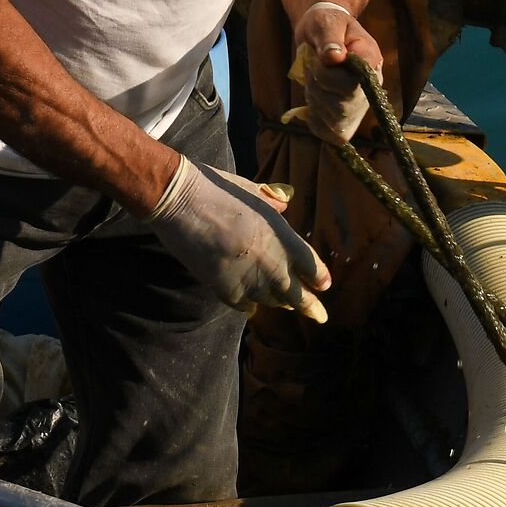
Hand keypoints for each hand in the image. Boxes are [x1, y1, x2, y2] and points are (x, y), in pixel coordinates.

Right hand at [145, 155, 330, 322]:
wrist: (182, 204)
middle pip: (299, 295)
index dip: (319, 278)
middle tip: (319, 317)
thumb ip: (271, 202)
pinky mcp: (227, 290)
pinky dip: (248, 304)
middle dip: (310, 307)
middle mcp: (274, 264)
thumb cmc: (217, 190)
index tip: (323, 286)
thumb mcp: (252, 191)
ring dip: (277, 301)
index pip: (312, 267)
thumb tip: (282, 203)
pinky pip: (245, 306)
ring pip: (272, 301)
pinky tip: (250, 306)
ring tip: (282, 304)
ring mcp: (251, 280)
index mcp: (284, 237)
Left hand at [292, 1, 383, 142]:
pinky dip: (315, 119)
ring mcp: (360, 105)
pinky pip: (330, 133)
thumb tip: (333, 58)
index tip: (323, 57)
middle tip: (313, 66)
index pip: (354, 82)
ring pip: (335, 119)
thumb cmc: (325, 23)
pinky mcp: (347, 119)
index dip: (328, 75)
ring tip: (315, 80)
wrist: (321, 32)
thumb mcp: (325, 22)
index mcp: (371, 60)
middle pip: (343, 105)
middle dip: (317, 87)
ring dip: (314, 99)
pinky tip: (314, 100)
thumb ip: (329, 38)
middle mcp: (371, 86)